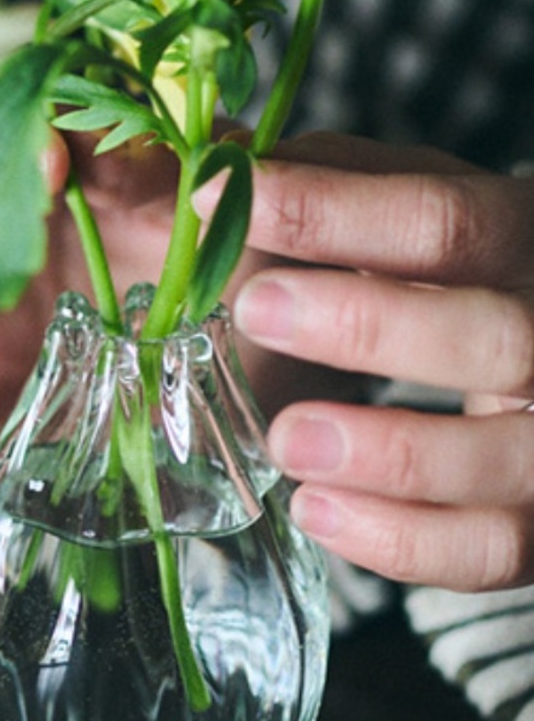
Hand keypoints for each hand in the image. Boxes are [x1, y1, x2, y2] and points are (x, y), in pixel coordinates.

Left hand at [195, 133, 533, 590]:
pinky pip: (487, 551)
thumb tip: (222, 169)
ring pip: (501, 459)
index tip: (217, 198)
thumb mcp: (414, 213)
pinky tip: (318, 511)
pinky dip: (400, 543)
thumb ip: (337, 185)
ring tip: (285, 439)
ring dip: (388, 453)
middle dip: (367, 324)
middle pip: (489, 334)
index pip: (441, 219)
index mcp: (523, 243)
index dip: (330, 210)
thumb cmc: (455, 276)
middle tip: (256, 309)